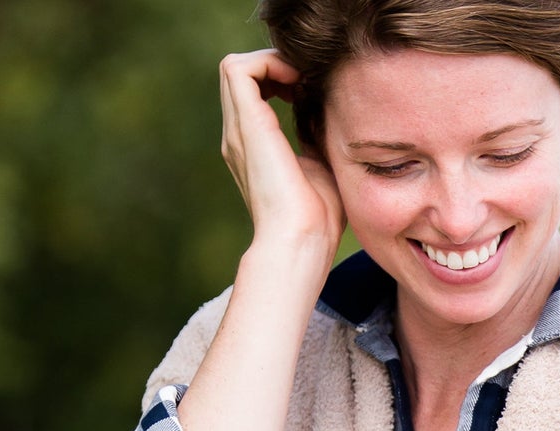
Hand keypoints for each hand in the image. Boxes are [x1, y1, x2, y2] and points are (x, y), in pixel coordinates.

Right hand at [218, 50, 343, 260]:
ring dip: (271, 61)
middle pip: (240, 76)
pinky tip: (295, 82)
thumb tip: (324, 115)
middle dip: (274, 65)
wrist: (302, 242)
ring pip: (235, 67)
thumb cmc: (317, 220)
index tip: (309, 90)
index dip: (278, 79)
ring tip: (301, 79)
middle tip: (306, 80)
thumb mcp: (319, 168)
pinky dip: (267, 63)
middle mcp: (239, 137)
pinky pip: (240, 69)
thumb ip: (314, 140)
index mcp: (253, 149)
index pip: (253, 94)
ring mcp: (238, 131)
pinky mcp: (246, 125)